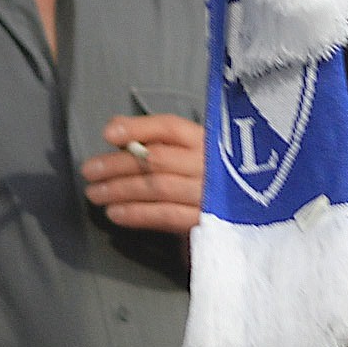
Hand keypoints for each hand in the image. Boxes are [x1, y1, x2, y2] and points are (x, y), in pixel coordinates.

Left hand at [83, 113, 205, 233]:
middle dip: (118, 164)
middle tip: (90, 170)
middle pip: (157, 158)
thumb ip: (158, 138)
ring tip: (95, 193)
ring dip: (120, 190)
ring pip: (157, 187)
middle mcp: (210, 163)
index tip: (109, 133)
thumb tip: (116, 126)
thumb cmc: (216, 176)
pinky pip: (167, 216)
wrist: (257, 211)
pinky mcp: (209, 221)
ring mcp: (211, 193)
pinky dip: (138, 214)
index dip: (137, 128)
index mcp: (209, 139)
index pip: (169, 127)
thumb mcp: (194, 151)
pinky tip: (116, 213)